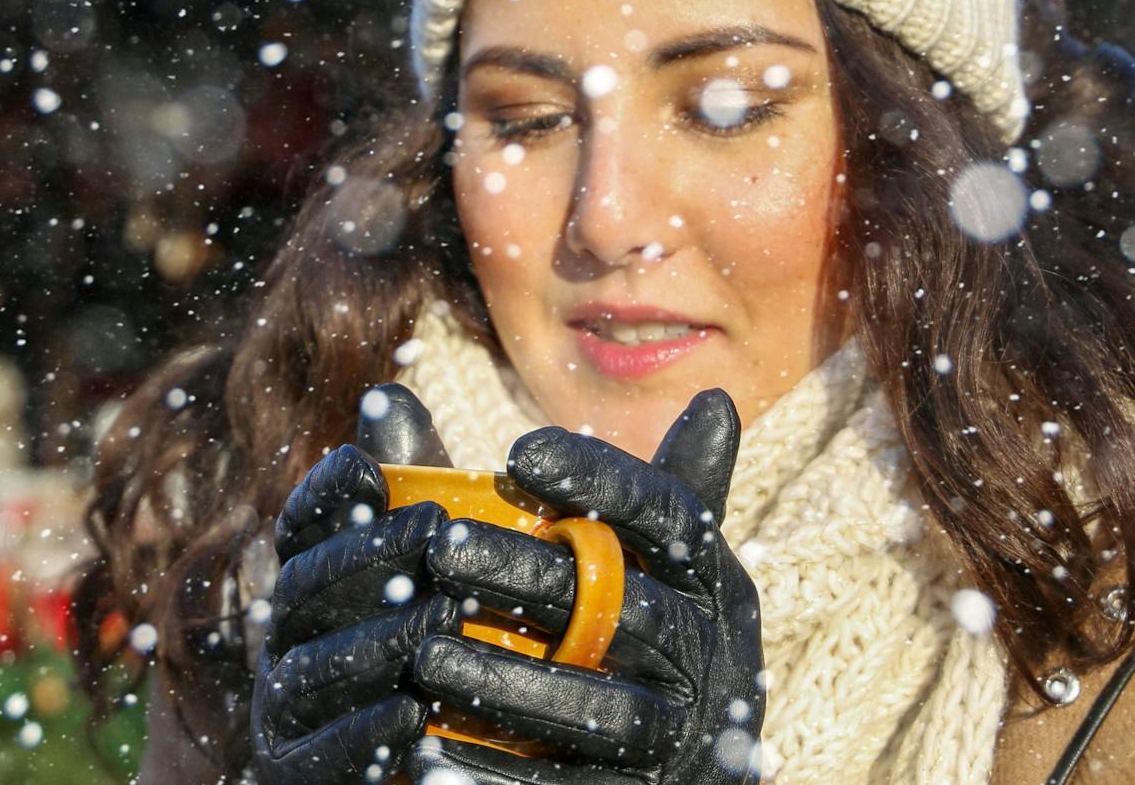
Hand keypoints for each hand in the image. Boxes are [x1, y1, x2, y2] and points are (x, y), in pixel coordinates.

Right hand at [250, 384, 459, 782]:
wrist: (407, 765)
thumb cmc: (424, 647)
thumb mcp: (421, 562)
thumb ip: (410, 485)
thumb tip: (388, 393)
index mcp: (312, 579)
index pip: (301, 524)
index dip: (325, 493)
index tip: (366, 466)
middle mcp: (288, 637)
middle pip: (306, 587)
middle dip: (367, 555)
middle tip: (436, 528)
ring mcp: (286, 710)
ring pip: (311, 668)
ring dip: (374, 640)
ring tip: (439, 621)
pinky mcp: (297, 772)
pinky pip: (320, 751)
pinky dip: (362, 730)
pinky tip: (412, 711)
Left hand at [405, 389, 766, 783]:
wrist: (676, 775)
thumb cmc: (642, 640)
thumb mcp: (645, 562)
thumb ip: (619, 488)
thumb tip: (689, 389)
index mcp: (710, 580)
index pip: (672, 516)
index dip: (602, 480)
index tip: (520, 452)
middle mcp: (710, 654)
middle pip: (631, 610)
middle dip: (533, 577)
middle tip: (441, 547)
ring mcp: (683, 737)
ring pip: (606, 709)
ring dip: (511, 683)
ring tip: (425, 655)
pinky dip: (502, 777)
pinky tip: (428, 753)